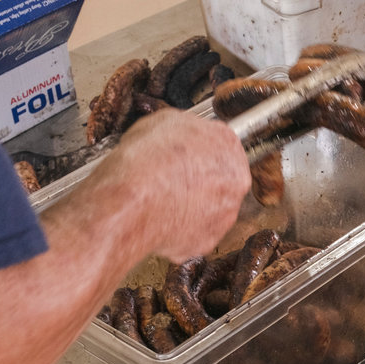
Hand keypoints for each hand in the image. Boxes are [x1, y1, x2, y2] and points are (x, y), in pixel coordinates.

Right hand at [84, 108, 251, 261]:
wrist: (128, 203)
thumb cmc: (143, 162)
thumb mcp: (163, 120)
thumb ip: (186, 128)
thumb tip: (186, 133)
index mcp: (229, 147)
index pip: (221, 146)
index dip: (198, 151)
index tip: (184, 156)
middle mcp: (236, 183)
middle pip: (220, 179)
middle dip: (198, 179)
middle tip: (170, 179)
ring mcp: (224, 216)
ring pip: (208, 208)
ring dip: (190, 205)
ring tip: (160, 200)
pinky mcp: (207, 242)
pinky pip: (194, 233)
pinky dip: (178, 228)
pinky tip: (159, 218)